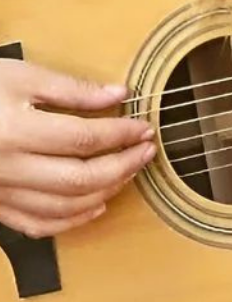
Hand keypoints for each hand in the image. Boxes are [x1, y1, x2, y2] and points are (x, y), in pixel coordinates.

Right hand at [0, 60, 154, 237]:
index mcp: (17, 131)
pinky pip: (37, 225)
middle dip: (122, 167)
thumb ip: (71, 89)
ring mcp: (0, 192)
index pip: (84, 139)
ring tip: (128, 173)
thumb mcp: (21, 76)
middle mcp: (8, 168)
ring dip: (104, 193)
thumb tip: (119, 95)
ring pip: (63, 207)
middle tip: (146, 152)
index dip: (121, 136)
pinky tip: (95, 207)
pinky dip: (71, 221)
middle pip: (79, 179)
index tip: (144, 128)